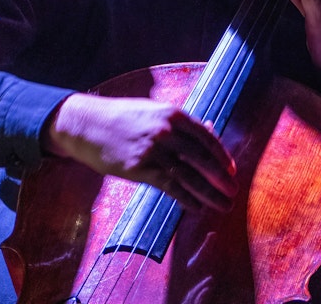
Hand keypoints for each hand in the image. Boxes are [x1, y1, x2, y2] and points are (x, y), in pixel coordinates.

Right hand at [44, 93, 237, 211]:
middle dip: (221, 178)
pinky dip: (187, 199)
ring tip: (222, 205)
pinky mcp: (140, 168)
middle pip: (203, 159)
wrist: (87, 125)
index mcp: (172, 114)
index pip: (207, 138)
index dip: (222, 157)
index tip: (232, 171)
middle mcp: (166, 131)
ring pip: (190, 175)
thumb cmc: (121, 118)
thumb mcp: (154, 111)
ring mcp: (154, 150)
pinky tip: (197, 207)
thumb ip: (181, 123)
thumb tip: (211, 130)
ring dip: (210, 193)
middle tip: (233, 192)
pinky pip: (171, 186)